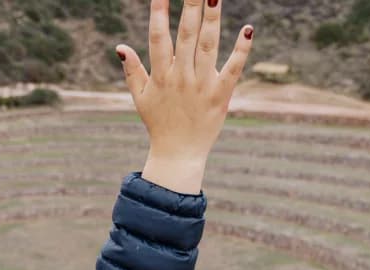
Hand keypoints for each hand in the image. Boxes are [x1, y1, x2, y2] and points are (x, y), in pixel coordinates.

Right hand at [116, 0, 252, 193]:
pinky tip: (248, 29)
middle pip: (186, 34)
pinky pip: (233, 69)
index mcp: (160, 75)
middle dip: (190, 6)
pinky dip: (242, 50)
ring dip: (212, 19)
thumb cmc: (159, 124)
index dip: (159, 12)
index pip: (158, 36)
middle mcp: (181, 77)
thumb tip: (120, 47)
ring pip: (208, 45)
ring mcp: (202, 85)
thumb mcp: (140, 98)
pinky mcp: (221, 95)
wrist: (178, 155)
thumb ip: (132, 71)